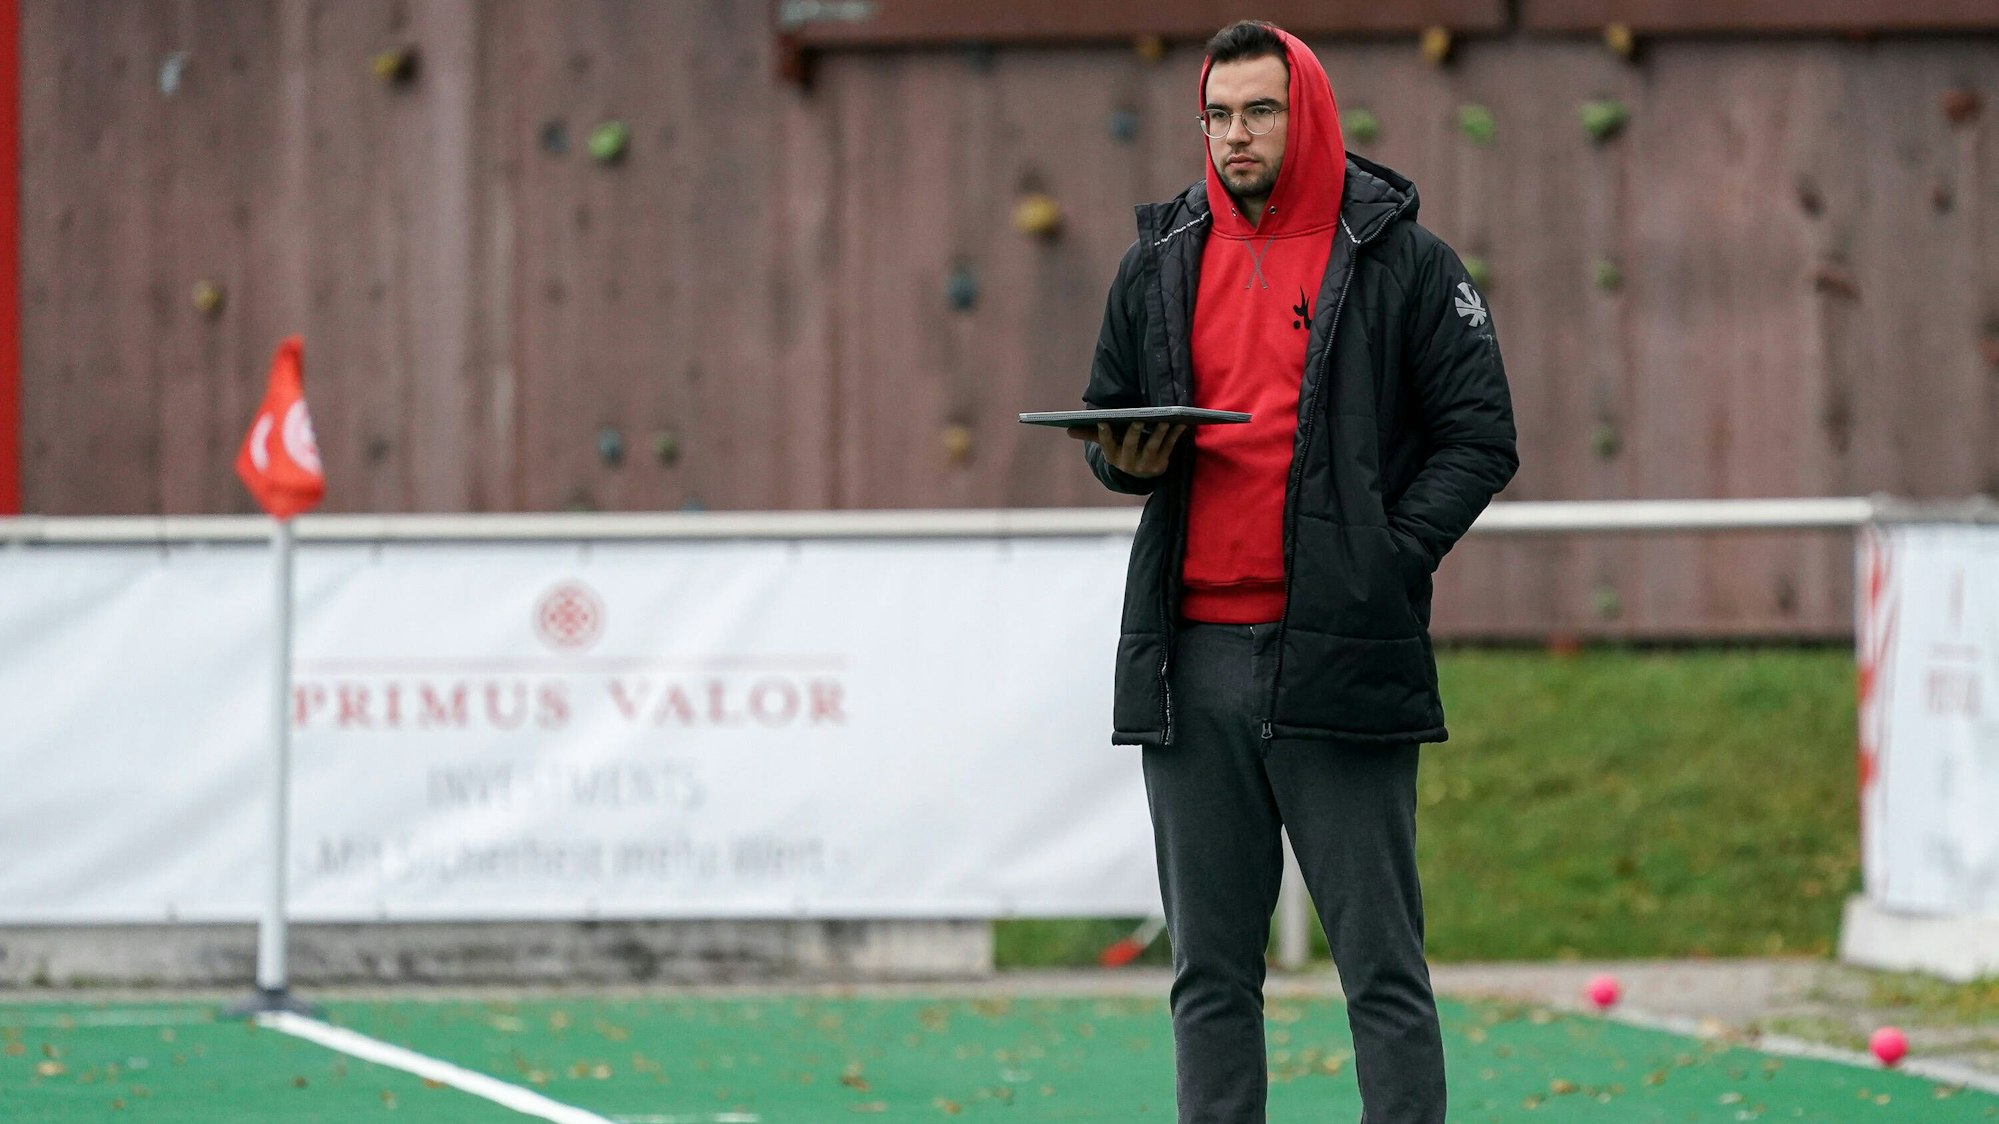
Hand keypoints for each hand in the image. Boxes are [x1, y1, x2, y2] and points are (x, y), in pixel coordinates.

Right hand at [1068, 421, 1187, 477]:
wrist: (1142, 476)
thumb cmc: (1122, 451)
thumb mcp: (1108, 445)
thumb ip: (1091, 434)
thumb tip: (1068, 430)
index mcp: (1113, 456)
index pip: (1106, 445)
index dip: (1104, 434)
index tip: (1103, 421)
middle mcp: (1128, 463)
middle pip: (1130, 446)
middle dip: (1134, 432)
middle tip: (1138, 419)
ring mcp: (1145, 465)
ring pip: (1151, 447)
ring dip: (1158, 433)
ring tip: (1164, 419)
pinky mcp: (1161, 465)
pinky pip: (1168, 447)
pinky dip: (1174, 435)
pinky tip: (1180, 423)